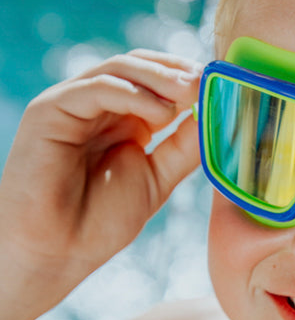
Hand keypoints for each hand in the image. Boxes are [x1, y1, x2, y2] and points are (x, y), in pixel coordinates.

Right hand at [0, 50, 201, 319]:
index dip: (189, 78)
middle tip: (206, 80)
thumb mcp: (157, 177)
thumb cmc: (99, 222)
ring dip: (159, 76)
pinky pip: (95, 88)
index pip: (157, 80)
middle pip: (139, 66)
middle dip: (176, 70)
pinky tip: (160, 114)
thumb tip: (216, 114)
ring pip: (119, 69)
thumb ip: (184, 147)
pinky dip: (132, 94)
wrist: (55, 253)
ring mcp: (72, 104)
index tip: (221, 85)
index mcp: (123, 119)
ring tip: (189, 92)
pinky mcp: (50, 110)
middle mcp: (97, 106)